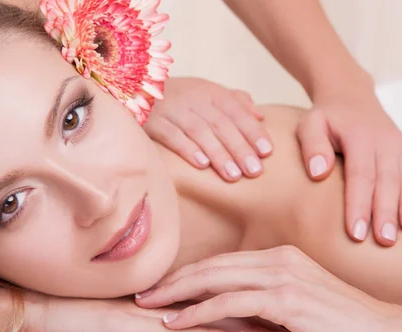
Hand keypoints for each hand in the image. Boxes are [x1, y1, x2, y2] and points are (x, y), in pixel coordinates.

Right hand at [22, 292, 290, 331]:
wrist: (50, 310)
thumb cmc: (95, 316)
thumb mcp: (143, 319)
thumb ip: (174, 318)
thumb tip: (207, 323)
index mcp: (179, 298)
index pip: (229, 298)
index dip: (267, 303)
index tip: (302, 312)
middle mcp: (173, 301)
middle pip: (232, 303)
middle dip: (273, 312)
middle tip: (311, 321)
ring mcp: (158, 311)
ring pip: (214, 316)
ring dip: (254, 323)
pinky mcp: (139, 326)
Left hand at [136, 246, 401, 331]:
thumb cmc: (346, 325)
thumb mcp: (301, 307)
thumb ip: (268, 303)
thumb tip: (235, 314)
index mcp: (282, 256)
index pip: (224, 261)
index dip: (191, 273)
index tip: (165, 285)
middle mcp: (279, 259)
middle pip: (213, 265)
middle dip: (174, 279)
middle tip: (144, 291)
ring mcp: (282, 276)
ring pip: (215, 279)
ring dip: (177, 293)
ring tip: (148, 305)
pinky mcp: (285, 299)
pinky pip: (230, 302)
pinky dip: (199, 312)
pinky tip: (177, 323)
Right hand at [144, 77, 272, 181]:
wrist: (134, 86)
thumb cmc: (178, 96)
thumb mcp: (206, 91)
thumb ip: (234, 101)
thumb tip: (260, 116)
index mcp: (209, 92)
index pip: (236, 111)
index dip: (252, 131)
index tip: (267, 151)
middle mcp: (193, 99)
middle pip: (221, 124)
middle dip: (240, 148)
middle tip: (255, 170)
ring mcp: (171, 109)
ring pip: (199, 132)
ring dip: (218, 154)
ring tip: (233, 175)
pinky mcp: (152, 121)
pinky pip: (172, 135)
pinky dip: (187, 149)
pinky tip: (202, 165)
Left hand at [298, 85, 401, 246]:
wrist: (350, 96)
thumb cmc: (325, 117)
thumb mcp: (310, 124)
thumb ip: (312, 146)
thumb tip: (318, 173)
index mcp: (360, 137)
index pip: (360, 175)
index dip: (359, 205)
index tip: (356, 233)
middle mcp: (385, 142)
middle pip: (387, 181)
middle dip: (387, 213)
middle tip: (385, 241)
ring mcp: (399, 146)